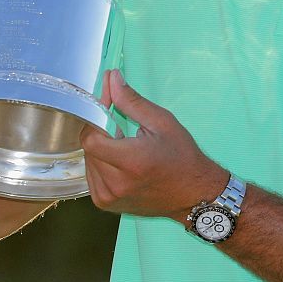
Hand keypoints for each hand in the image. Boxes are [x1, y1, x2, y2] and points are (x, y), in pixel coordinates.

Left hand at [81, 69, 227, 219]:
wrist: (194, 194)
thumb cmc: (182, 156)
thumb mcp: (162, 122)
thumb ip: (131, 100)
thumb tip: (111, 78)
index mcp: (131, 162)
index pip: (90, 138)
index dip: (95, 119)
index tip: (107, 109)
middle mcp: (116, 184)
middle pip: (89, 147)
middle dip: (100, 131)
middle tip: (121, 127)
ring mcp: (108, 197)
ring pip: (89, 160)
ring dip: (101, 147)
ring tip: (125, 146)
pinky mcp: (105, 203)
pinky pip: (92, 175)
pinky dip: (101, 163)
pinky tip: (121, 162)